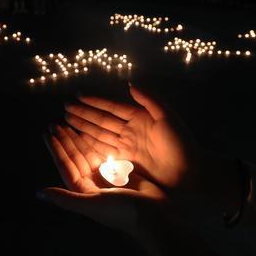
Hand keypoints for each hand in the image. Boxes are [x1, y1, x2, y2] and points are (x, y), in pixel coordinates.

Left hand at [39, 125, 166, 235]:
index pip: (65, 165)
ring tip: (69, 123)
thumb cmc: (121, 211)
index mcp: (82, 191)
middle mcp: (91, 183)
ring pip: (88, 153)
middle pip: (74, 157)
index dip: (56, 149)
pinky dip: (98, 142)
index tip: (47, 133)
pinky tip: (92, 131)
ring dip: (79, 139)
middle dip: (65, 141)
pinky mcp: (120, 173)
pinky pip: (105, 153)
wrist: (154, 216)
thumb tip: (39, 193)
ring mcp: (105, 177)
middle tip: (55, 123)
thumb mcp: (91, 205)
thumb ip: (65, 199)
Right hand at [64, 84, 241, 211]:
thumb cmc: (182, 143)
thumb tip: (130, 82)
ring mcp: (127, 146)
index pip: (112, 107)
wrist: (191, 173)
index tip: (78, 95)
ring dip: (83, 128)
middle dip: (83, 114)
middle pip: (102, 120)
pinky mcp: (126, 161)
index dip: (95, 101)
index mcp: (140, 117)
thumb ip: (149, 99)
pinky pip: (105, 151)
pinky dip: (90, 145)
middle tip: (65, 107)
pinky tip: (78, 140)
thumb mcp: (168, 117)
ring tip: (66, 121)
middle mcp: (130, 130)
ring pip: (99, 134)